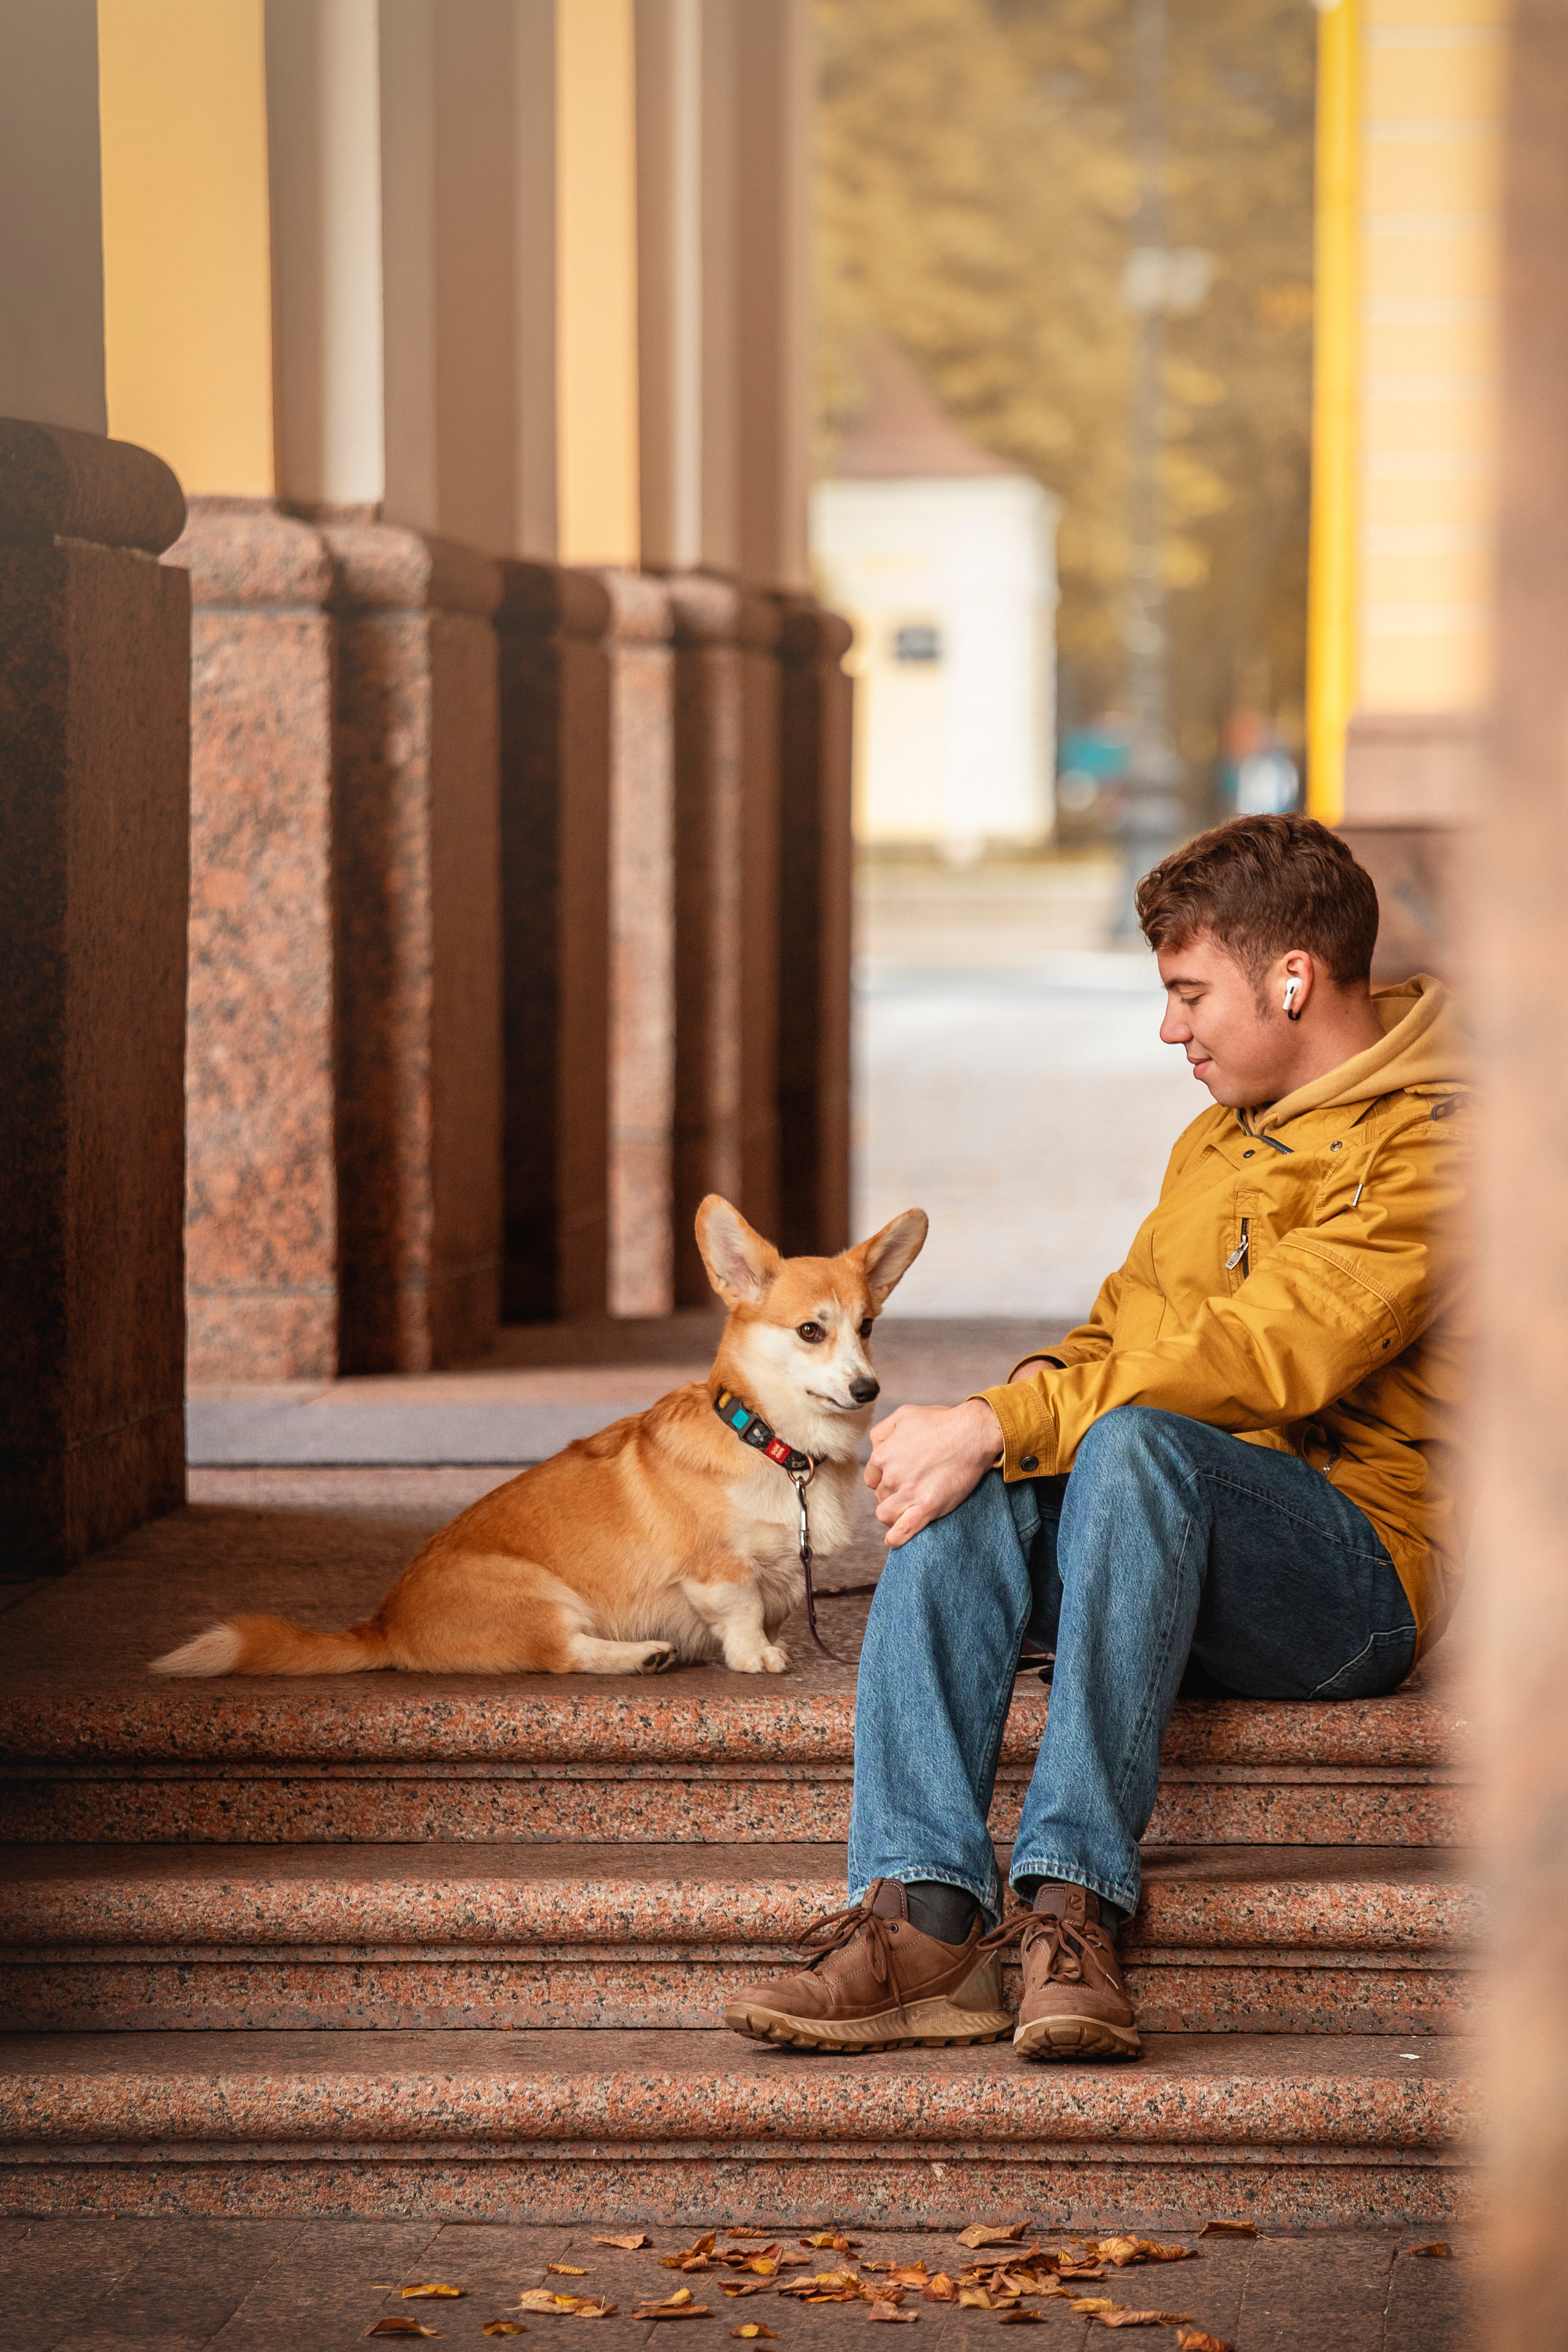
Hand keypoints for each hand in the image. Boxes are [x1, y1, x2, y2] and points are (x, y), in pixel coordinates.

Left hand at [863, 1398, 1002, 1548]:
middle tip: (912, 1486)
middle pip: (880, 1495)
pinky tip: (894, 1540)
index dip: (884, 1478)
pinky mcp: (928, 1507)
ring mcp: (909, 1494)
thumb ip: (882, 1431)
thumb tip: (875, 1447)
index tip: (898, 1477)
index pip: (871, 1478)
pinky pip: (903, 1531)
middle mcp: (892, 1476)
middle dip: (892, 1493)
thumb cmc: (941, 1421)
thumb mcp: (904, 1415)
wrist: (972, 1433)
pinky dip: (896, 1538)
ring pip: (886, 1514)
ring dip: (894, 1513)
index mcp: (883, 1455)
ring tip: (907, 1508)